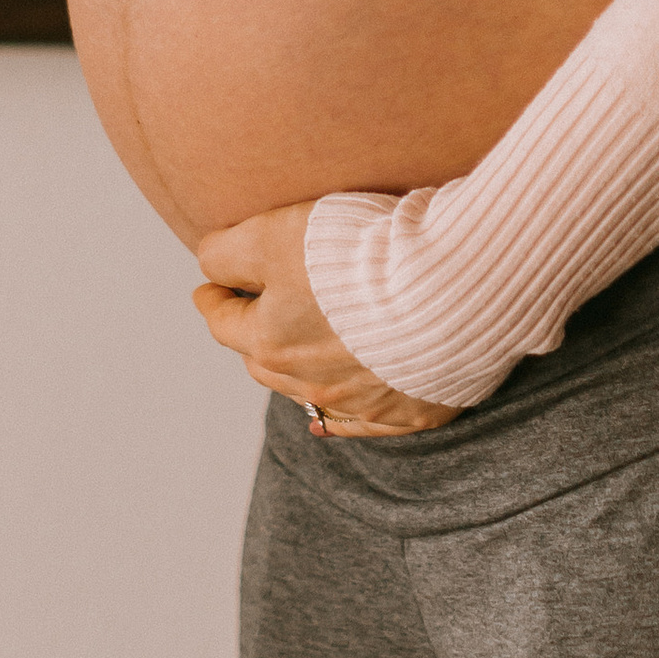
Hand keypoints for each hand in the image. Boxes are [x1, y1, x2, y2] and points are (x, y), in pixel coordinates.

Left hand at [193, 202, 460, 439]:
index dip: (213, 298)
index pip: (223, 321)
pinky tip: (326, 421)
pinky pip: (359, 425)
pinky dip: (338, 418)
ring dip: (293, 370)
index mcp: (271, 340)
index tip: (208, 288)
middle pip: (262, 360)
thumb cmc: (363, 255)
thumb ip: (228, 251)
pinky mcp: (407, 410)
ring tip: (291, 351)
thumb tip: (208, 265)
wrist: (451, 289)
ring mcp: (360, 402)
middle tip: (250, 313)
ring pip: (306, 392)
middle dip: (251, 336)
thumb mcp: (275, 232)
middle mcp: (309, 381)